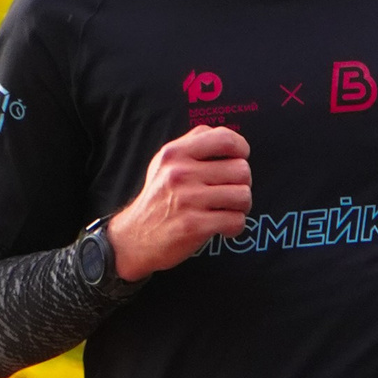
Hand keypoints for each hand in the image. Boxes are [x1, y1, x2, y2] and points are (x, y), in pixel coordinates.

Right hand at [110, 125, 251, 280]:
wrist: (134, 239)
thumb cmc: (157, 199)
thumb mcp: (164, 164)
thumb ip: (192, 147)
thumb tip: (228, 140)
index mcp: (175, 153)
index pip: (224, 139)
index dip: (241, 149)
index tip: (239, 159)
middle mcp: (180, 173)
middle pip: (241, 169)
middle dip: (243, 184)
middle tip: (231, 193)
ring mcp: (188, 200)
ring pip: (243, 195)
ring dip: (241, 207)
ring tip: (228, 210)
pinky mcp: (194, 226)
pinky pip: (236, 221)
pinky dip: (235, 226)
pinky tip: (223, 228)